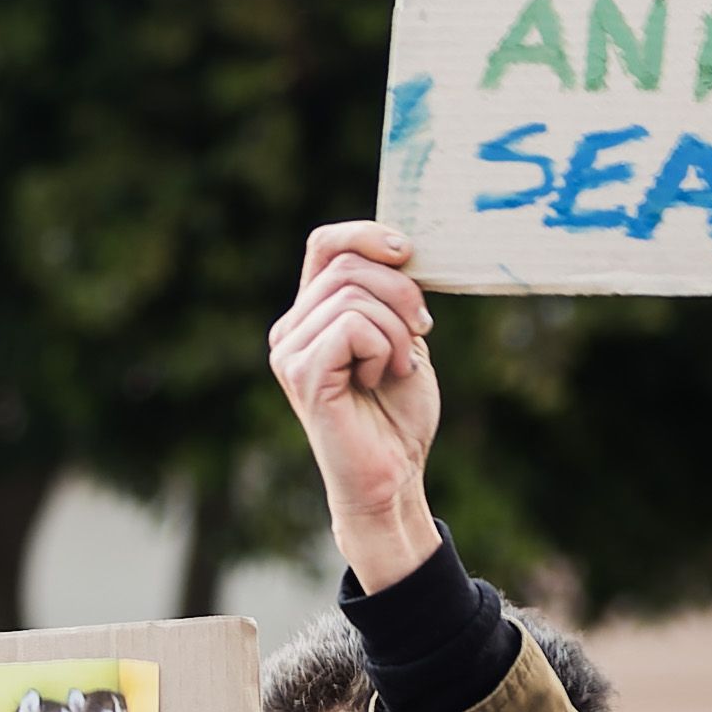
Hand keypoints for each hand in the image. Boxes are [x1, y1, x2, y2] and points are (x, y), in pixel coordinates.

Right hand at [270, 221, 440, 592]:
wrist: (393, 476)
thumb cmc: (398, 414)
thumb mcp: (402, 339)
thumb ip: (391, 297)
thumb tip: (401, 246)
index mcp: (311, 314)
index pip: (326, 243)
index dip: (367, 234)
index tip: (408, 252)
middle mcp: (291, 329)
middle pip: (348, 265)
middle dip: (401, 291)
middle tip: (421, 331)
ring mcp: (290, 352)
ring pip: (353, 295)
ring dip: (397, 328)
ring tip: (398, 367)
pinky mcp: (301, 374)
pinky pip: (351, 326)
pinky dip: (383, 347)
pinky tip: (379, 379)